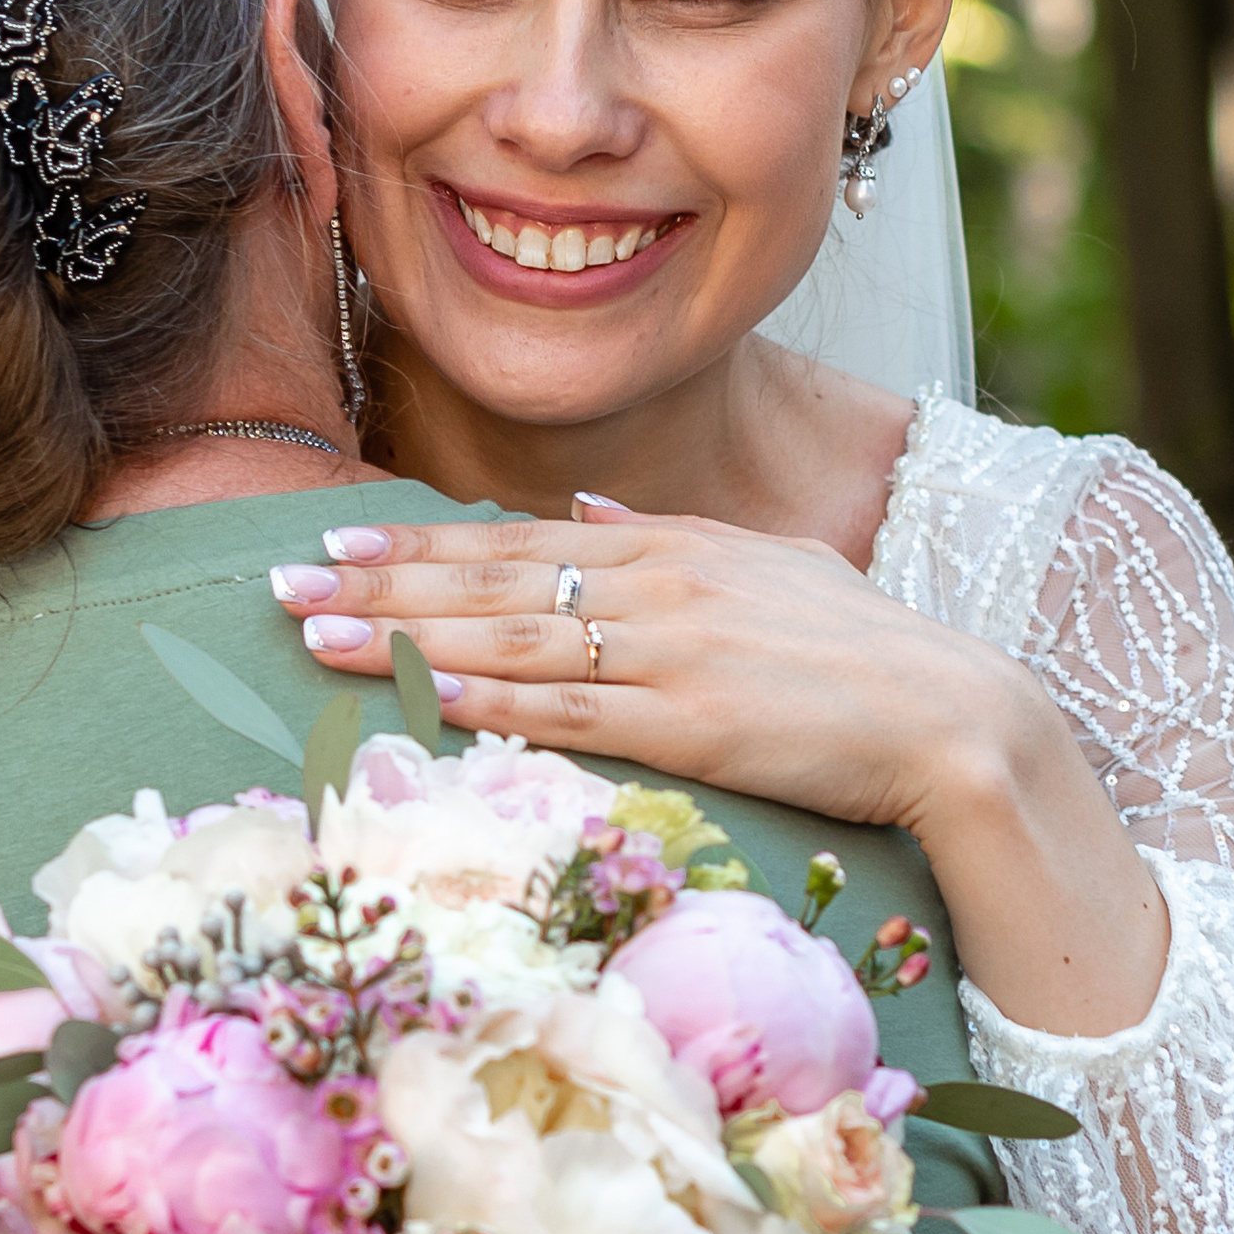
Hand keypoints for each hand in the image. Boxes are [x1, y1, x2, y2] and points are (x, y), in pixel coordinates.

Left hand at [270, 502, 1006, 836]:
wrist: (954, 713)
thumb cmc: (866, 650)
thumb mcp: (768, 562)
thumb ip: (667, 536)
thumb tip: (583, 511)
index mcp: (668, 544)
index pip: (517, 540)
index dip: (418, 544)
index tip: (333, 540)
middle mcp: (655, 585)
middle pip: (489, 583)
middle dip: (375, 584)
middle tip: (279, 581)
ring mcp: (668, 653)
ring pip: (507, 642)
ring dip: (398, 639)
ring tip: (310, 635)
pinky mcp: (688, 723)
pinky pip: (564, 711)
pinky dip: (481, 702)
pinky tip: (413, 698)